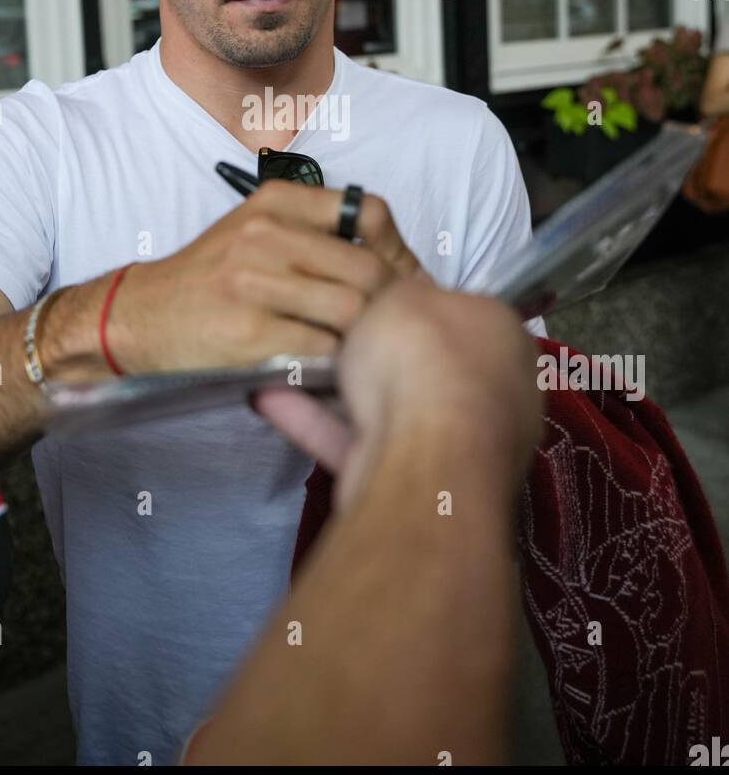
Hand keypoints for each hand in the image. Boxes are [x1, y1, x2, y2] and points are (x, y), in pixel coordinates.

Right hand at [108, 181, 421, 372]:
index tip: (407, 278)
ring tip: (367, 348)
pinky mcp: (250, 331)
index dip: (397, 250)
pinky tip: (334, 366)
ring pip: (351, 310)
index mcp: (275, 202)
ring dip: (366, 336)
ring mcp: (256, 283)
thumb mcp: (256, 228)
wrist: (142, 316)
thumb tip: (394, 255)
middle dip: (392, 302)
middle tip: (399, 325)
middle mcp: (266, 234)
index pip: (368, 213)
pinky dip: (337, 361)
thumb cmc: (211, 275)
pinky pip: (322, 348)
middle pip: (367, 268)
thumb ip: (315, 229)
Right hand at [255, 279, 541, 512]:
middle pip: (426, 365)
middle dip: (376, 354)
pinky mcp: (414, 483)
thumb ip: (401, 291)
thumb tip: (405, 295)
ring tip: (285, 361)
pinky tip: (269, 397)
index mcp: (505, 338)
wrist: (422, 451)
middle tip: (325, 331)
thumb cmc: (424, 353)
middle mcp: (493, 392)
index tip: (371, 296)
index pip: (462, 311)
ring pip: (390, 408)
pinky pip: (361, 442)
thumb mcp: (403, 293)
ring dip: (337, 390)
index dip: (416, 303)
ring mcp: (458, 445)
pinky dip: (318, 422)